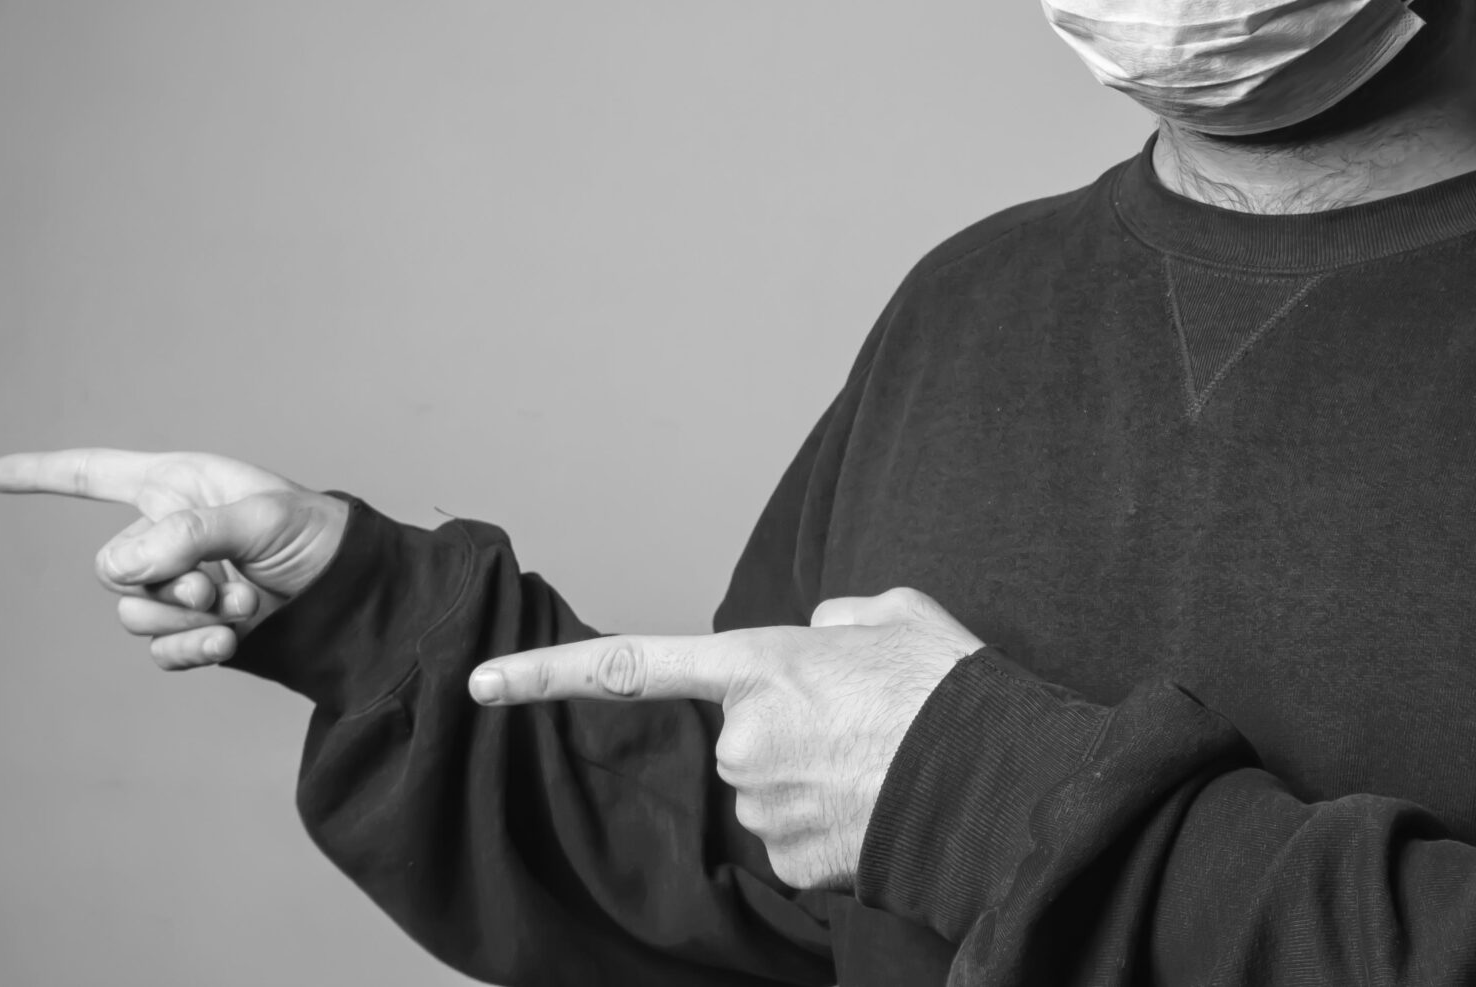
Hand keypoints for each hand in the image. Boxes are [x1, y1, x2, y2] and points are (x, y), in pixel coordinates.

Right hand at [0, 448, 351, 669]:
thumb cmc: (317, 535)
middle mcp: (169, 533)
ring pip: (132, 613)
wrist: (353, 595)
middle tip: (216, 584)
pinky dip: (189, 648)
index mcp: (180, 485)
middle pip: (112, 566)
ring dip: (185, 616)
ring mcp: (178, 585)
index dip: (46, 472)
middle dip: (160, 582)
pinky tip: (228, 639)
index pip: (98, 474)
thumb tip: (123, 567)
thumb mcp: (261, 518)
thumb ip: (191, 534)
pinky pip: (160, 650)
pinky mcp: (192, 630)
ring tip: (241, 605)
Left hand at [467, 588, 985, 889]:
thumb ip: (833, 618)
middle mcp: (745, 738)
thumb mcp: (891, 612)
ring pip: (767, 795)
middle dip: (786, 737)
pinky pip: (795, 842)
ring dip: (811, 784)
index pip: (630, 666)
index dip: (547, 675)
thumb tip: (817, 639)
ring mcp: (765, 807)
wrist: (994, 775)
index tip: (481, 684)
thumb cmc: (944, 684)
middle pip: (739, 743)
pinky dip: (830, 827)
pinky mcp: (794, 863)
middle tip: (857, 727)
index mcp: (760, 664)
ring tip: (878, 763)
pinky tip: (876, 806)